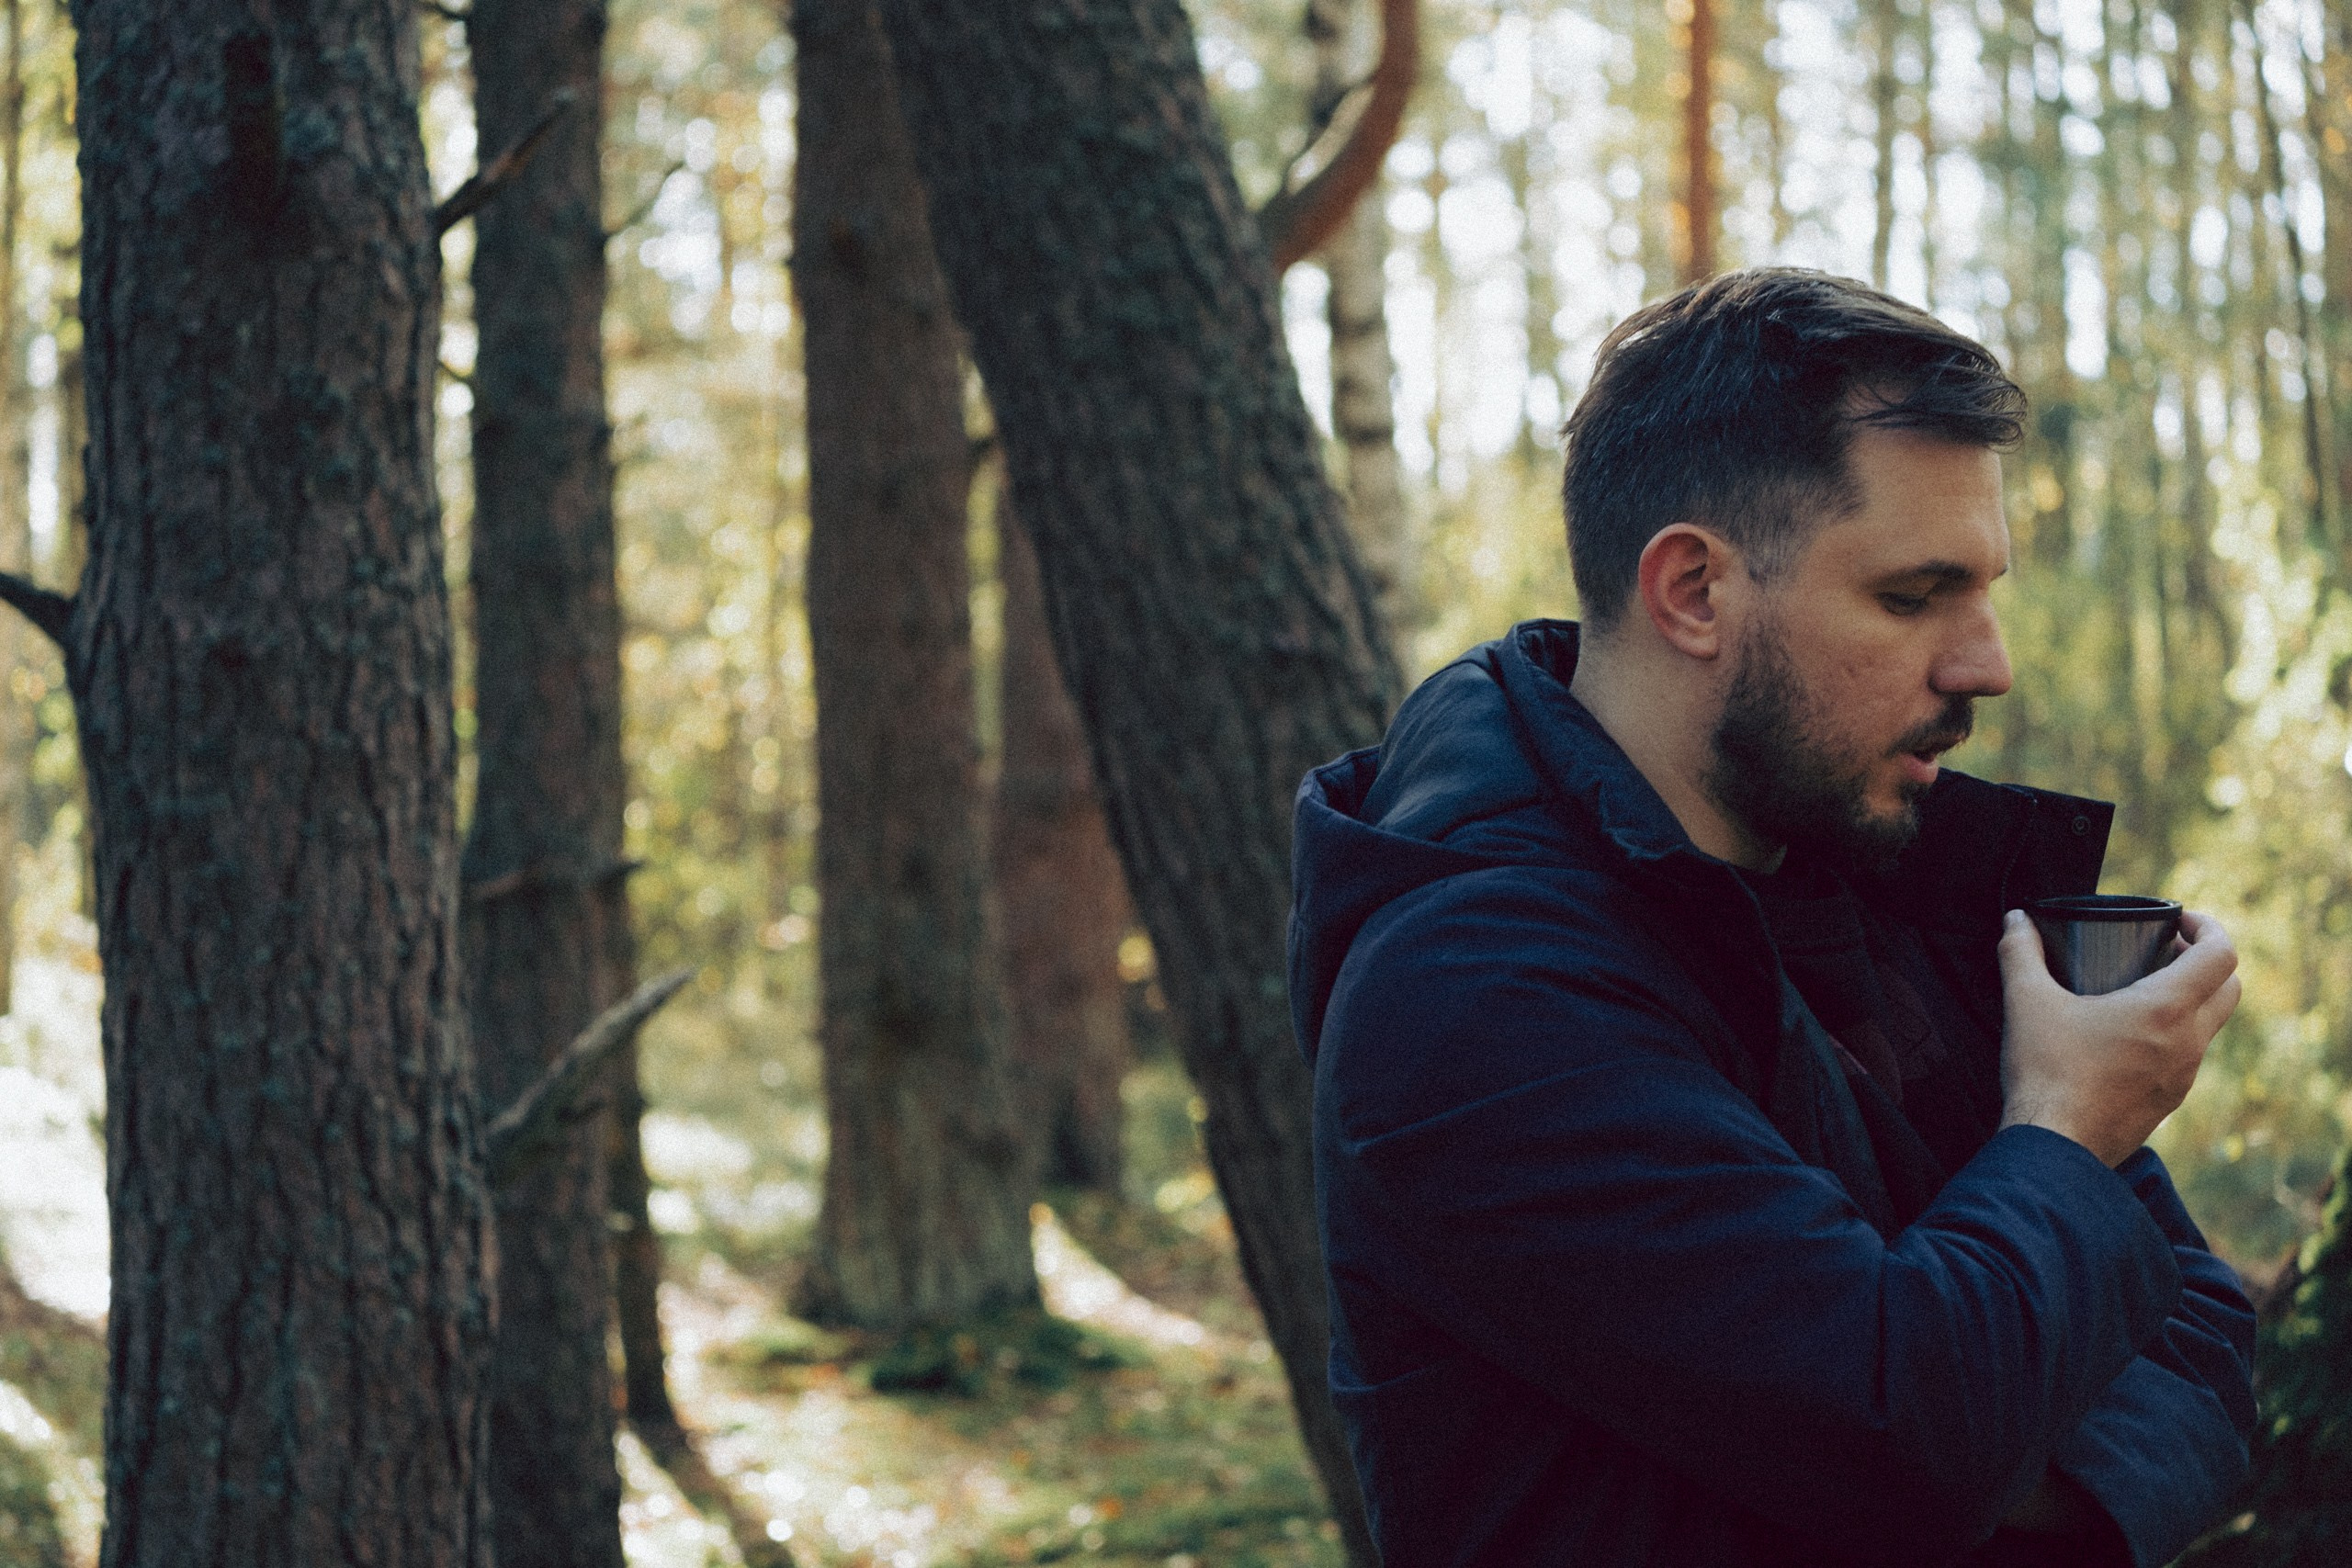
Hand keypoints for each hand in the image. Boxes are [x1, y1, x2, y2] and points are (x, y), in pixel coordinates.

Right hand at [1996, 909, 2240, 1167]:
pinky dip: (2174, 1034)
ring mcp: (2184, 1076)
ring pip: (2211, 1025)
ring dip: (2192, 999)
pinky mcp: (2169, 1101)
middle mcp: (2188, 1042)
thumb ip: (2020, 953)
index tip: (2178, 920)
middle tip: (2165, 951)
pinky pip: (2189, 1057)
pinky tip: (2128, 1037)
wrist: (2054, 1148)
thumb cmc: (2045, 1072)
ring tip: (2143, 992)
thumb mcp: (2026, 1002)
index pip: (2221, 955)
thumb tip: (2015, 919)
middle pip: (2230, 988)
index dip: (2209, 926)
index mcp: (2165, 1010)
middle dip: (2207, 961)